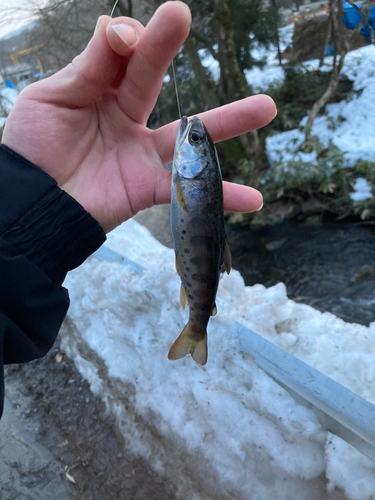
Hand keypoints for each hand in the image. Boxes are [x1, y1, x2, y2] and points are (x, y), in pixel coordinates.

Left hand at [2, 1, 274, 232]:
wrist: (30, 203)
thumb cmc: (33, 148)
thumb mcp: (52, 98)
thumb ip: (88, 67)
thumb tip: (120, 27)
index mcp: (97, 89)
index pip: (120, 54)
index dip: (124, 40)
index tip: (124, 40)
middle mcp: (124, 116)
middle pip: (152, 78)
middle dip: (166, 47)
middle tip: (182, 15)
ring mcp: (139, 152)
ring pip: (188, 134)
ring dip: (227, 122)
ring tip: (266, 107)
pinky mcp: (147, 187)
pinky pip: (186, 190)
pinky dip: (220, 195)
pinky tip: (254, 198)